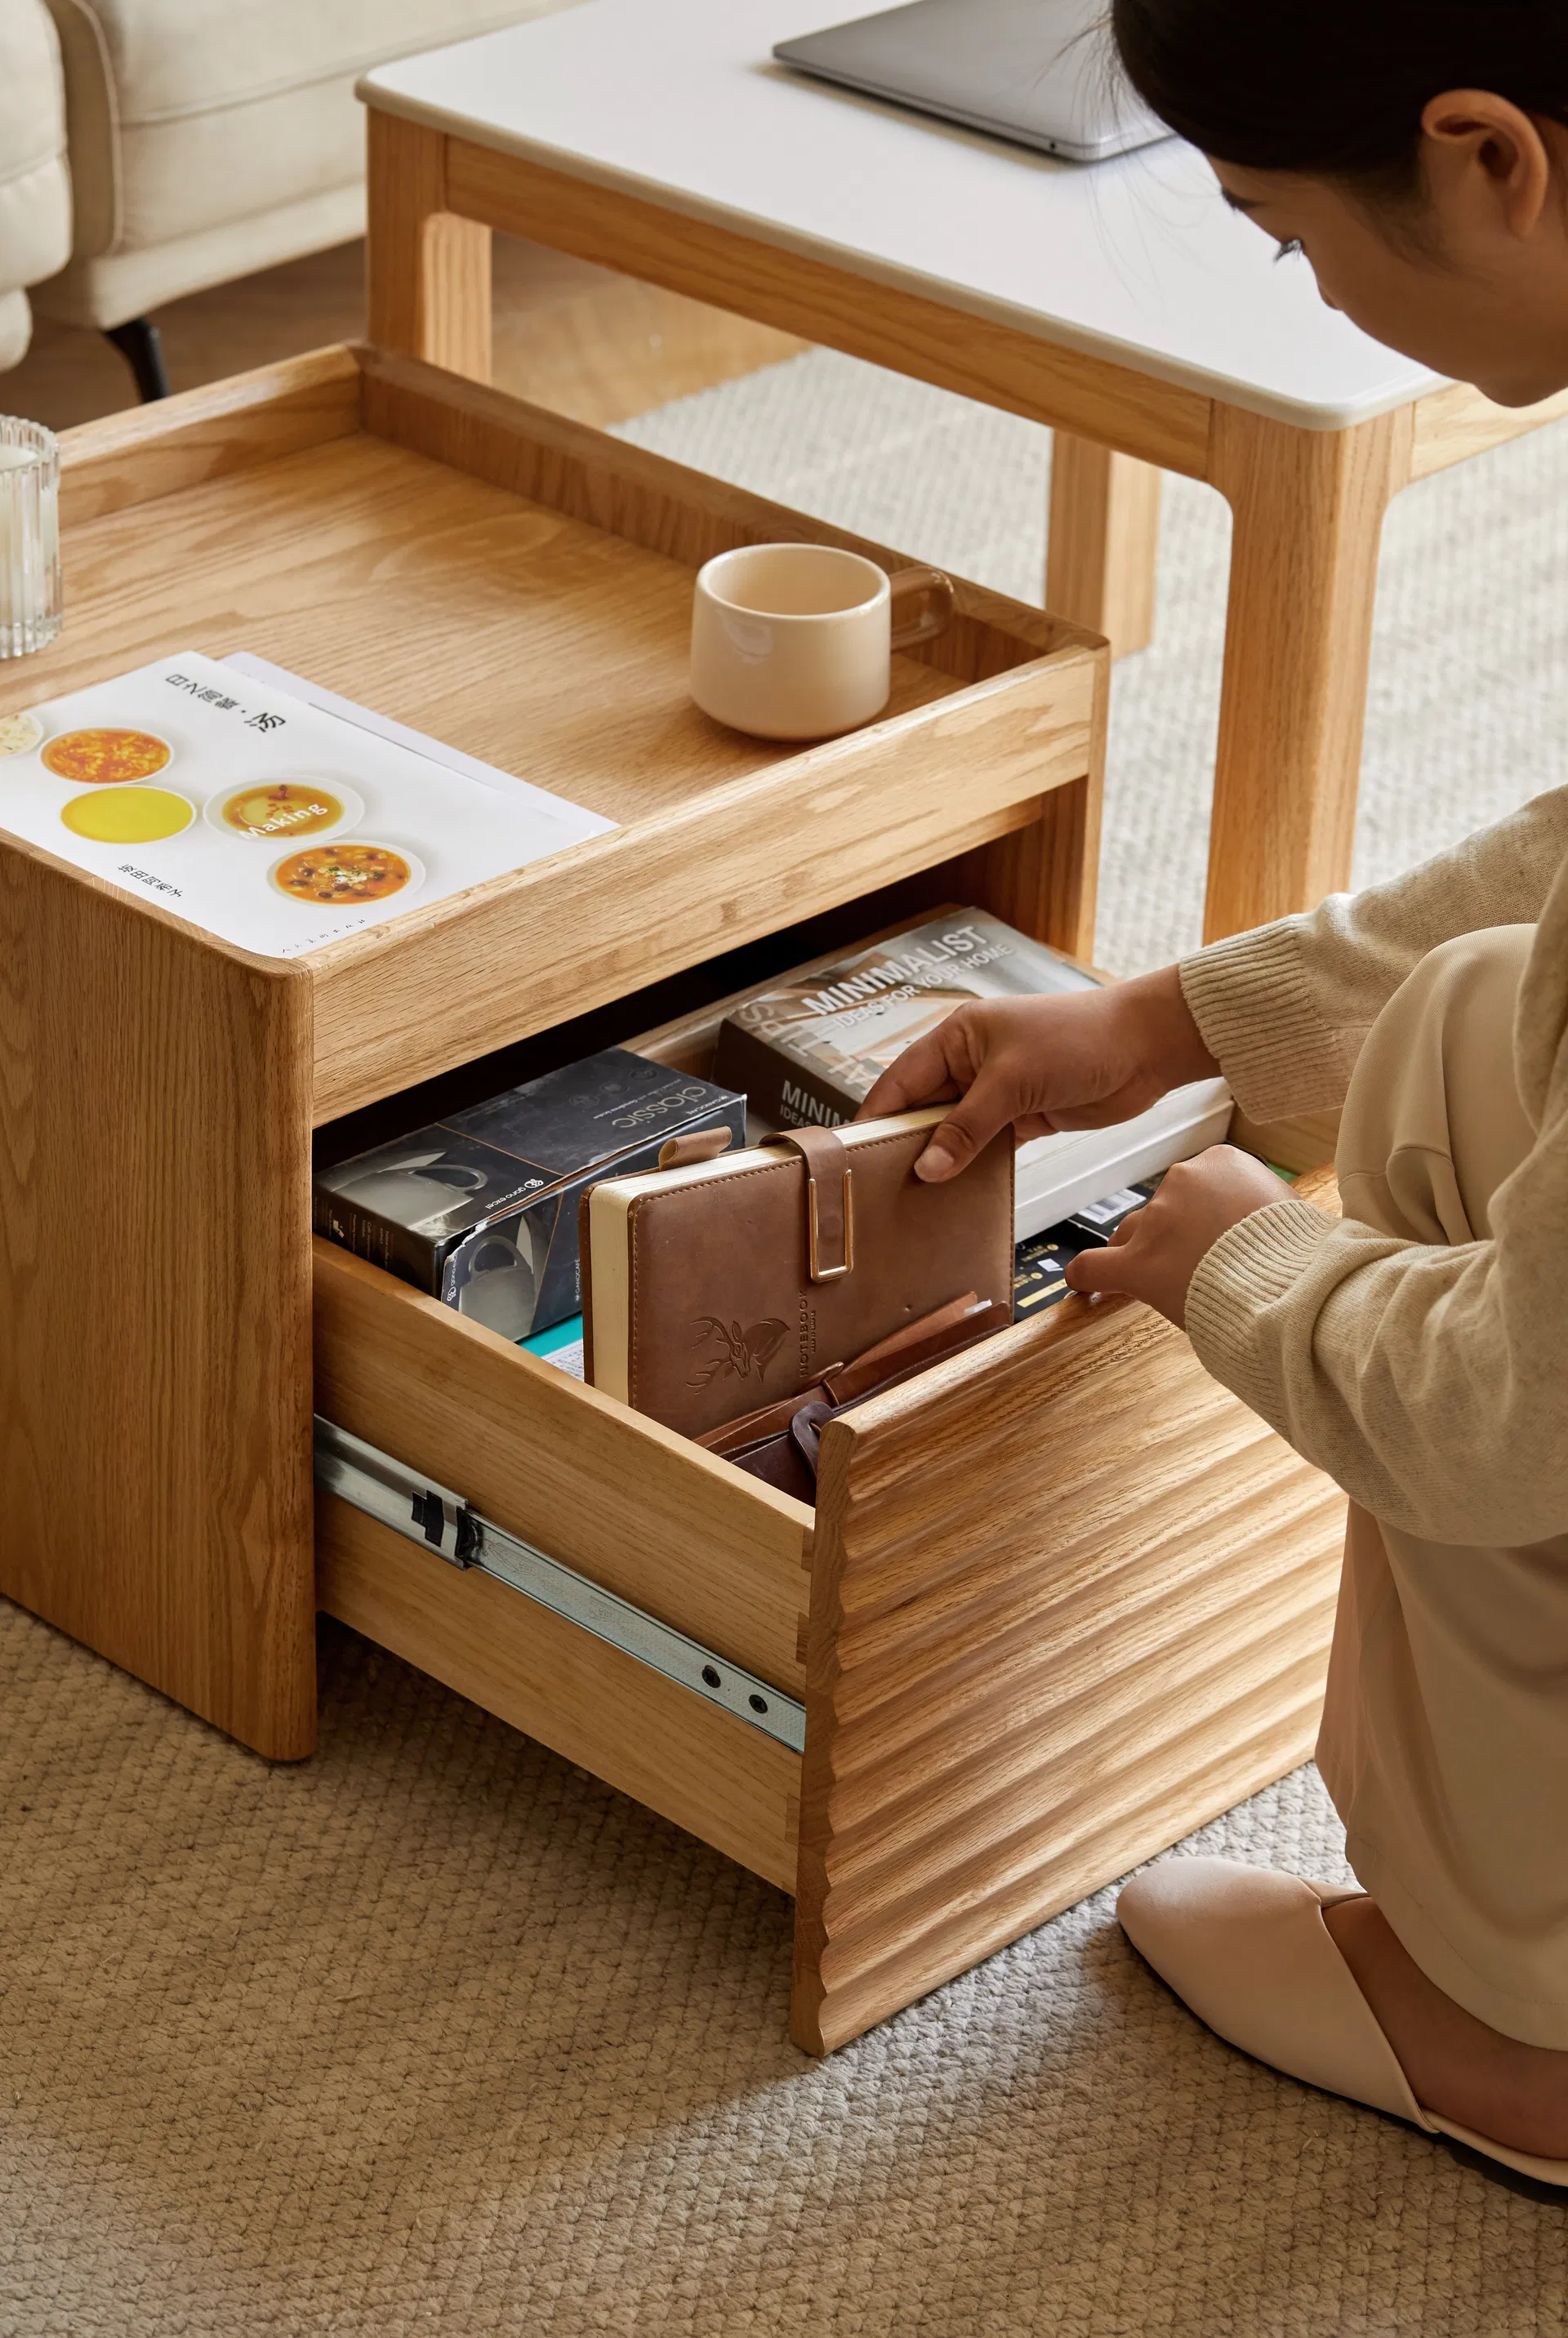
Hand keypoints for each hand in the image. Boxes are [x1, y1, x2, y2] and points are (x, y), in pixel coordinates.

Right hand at [858, 964, 1217, 1180]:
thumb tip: (929, 1167)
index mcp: (957, 1036)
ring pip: (955, 1131)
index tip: (855, 1155)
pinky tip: (957, 1193)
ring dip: (941, 1160)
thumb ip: (967, 1127)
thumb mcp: (1012, 1082)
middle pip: (923, 1109)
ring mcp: (998, 1090)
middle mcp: (971, 1062)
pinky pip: (985, 1145)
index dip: (877, 1116)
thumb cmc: (1080, 1038)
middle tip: (882, 1186)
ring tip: (914, 1198)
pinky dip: (972, 1166)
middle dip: (906, 1145)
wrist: (1146, 1047)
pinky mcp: (1024, 1116)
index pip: (901, 1080)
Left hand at [1065, 1147, 1288, 1326]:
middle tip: (1200, 1268)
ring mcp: (1157, 1220)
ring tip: (1172, 1287)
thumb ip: (1260, 1209)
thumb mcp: (1291, 1211)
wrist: (1300, 1289)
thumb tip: (1259, 1225)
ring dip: (1146, 1257)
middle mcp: (1184, 1181)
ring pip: (1134, 1236)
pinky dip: (1087, 1277)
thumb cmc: (1305, 1256)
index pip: (1195, 1187)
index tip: (1216, 1240)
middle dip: (1172, 1237)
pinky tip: (1084, 1286)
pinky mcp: (1139, 1263)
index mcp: (1223, 1162)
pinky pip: (1095, 1266)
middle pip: (1161, 1210)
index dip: (1200, 1218)